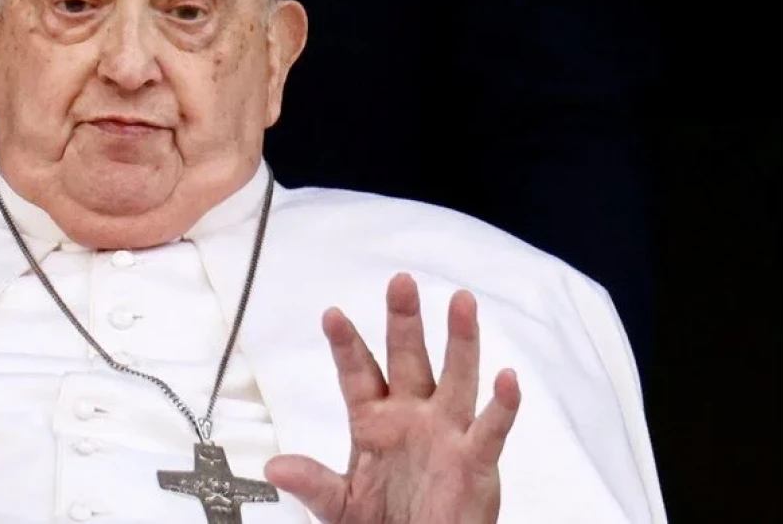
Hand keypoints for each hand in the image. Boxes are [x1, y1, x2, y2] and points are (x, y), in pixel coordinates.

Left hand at [265, 274, 520, 523]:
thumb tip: (275, 466)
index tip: (331, 314)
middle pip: (408, 358)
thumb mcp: (340, 504)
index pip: (358, 373)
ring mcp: (446, 433)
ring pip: (455, 378)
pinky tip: (507, 378)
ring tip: (462, 302)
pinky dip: (502, 405)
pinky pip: (490, 428)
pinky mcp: (475, 460)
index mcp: (374, 421)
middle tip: (401, 282)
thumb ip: (313, 483)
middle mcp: (412, 416)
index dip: (346, 344)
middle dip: (404, 321)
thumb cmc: (386, 523)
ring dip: (460, 341)